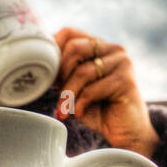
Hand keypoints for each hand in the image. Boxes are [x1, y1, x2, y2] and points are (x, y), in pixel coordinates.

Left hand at [53, 27, 158, 156]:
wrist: (125, 133)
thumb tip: (40, 64)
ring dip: (68, 94)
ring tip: (65, 109)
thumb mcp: (74, 87)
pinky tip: (79, 113)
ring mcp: (122, 63)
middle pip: (74, 48)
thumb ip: (63, 73)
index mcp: (98, 46)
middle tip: (59, 95)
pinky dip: (80, 104)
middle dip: (61, 74)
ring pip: (82, 71)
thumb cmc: (98, 110)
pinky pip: (92, 90)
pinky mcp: (126, 81)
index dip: (52, 52)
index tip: (46, 75)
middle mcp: (112, 49)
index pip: (69, 33)